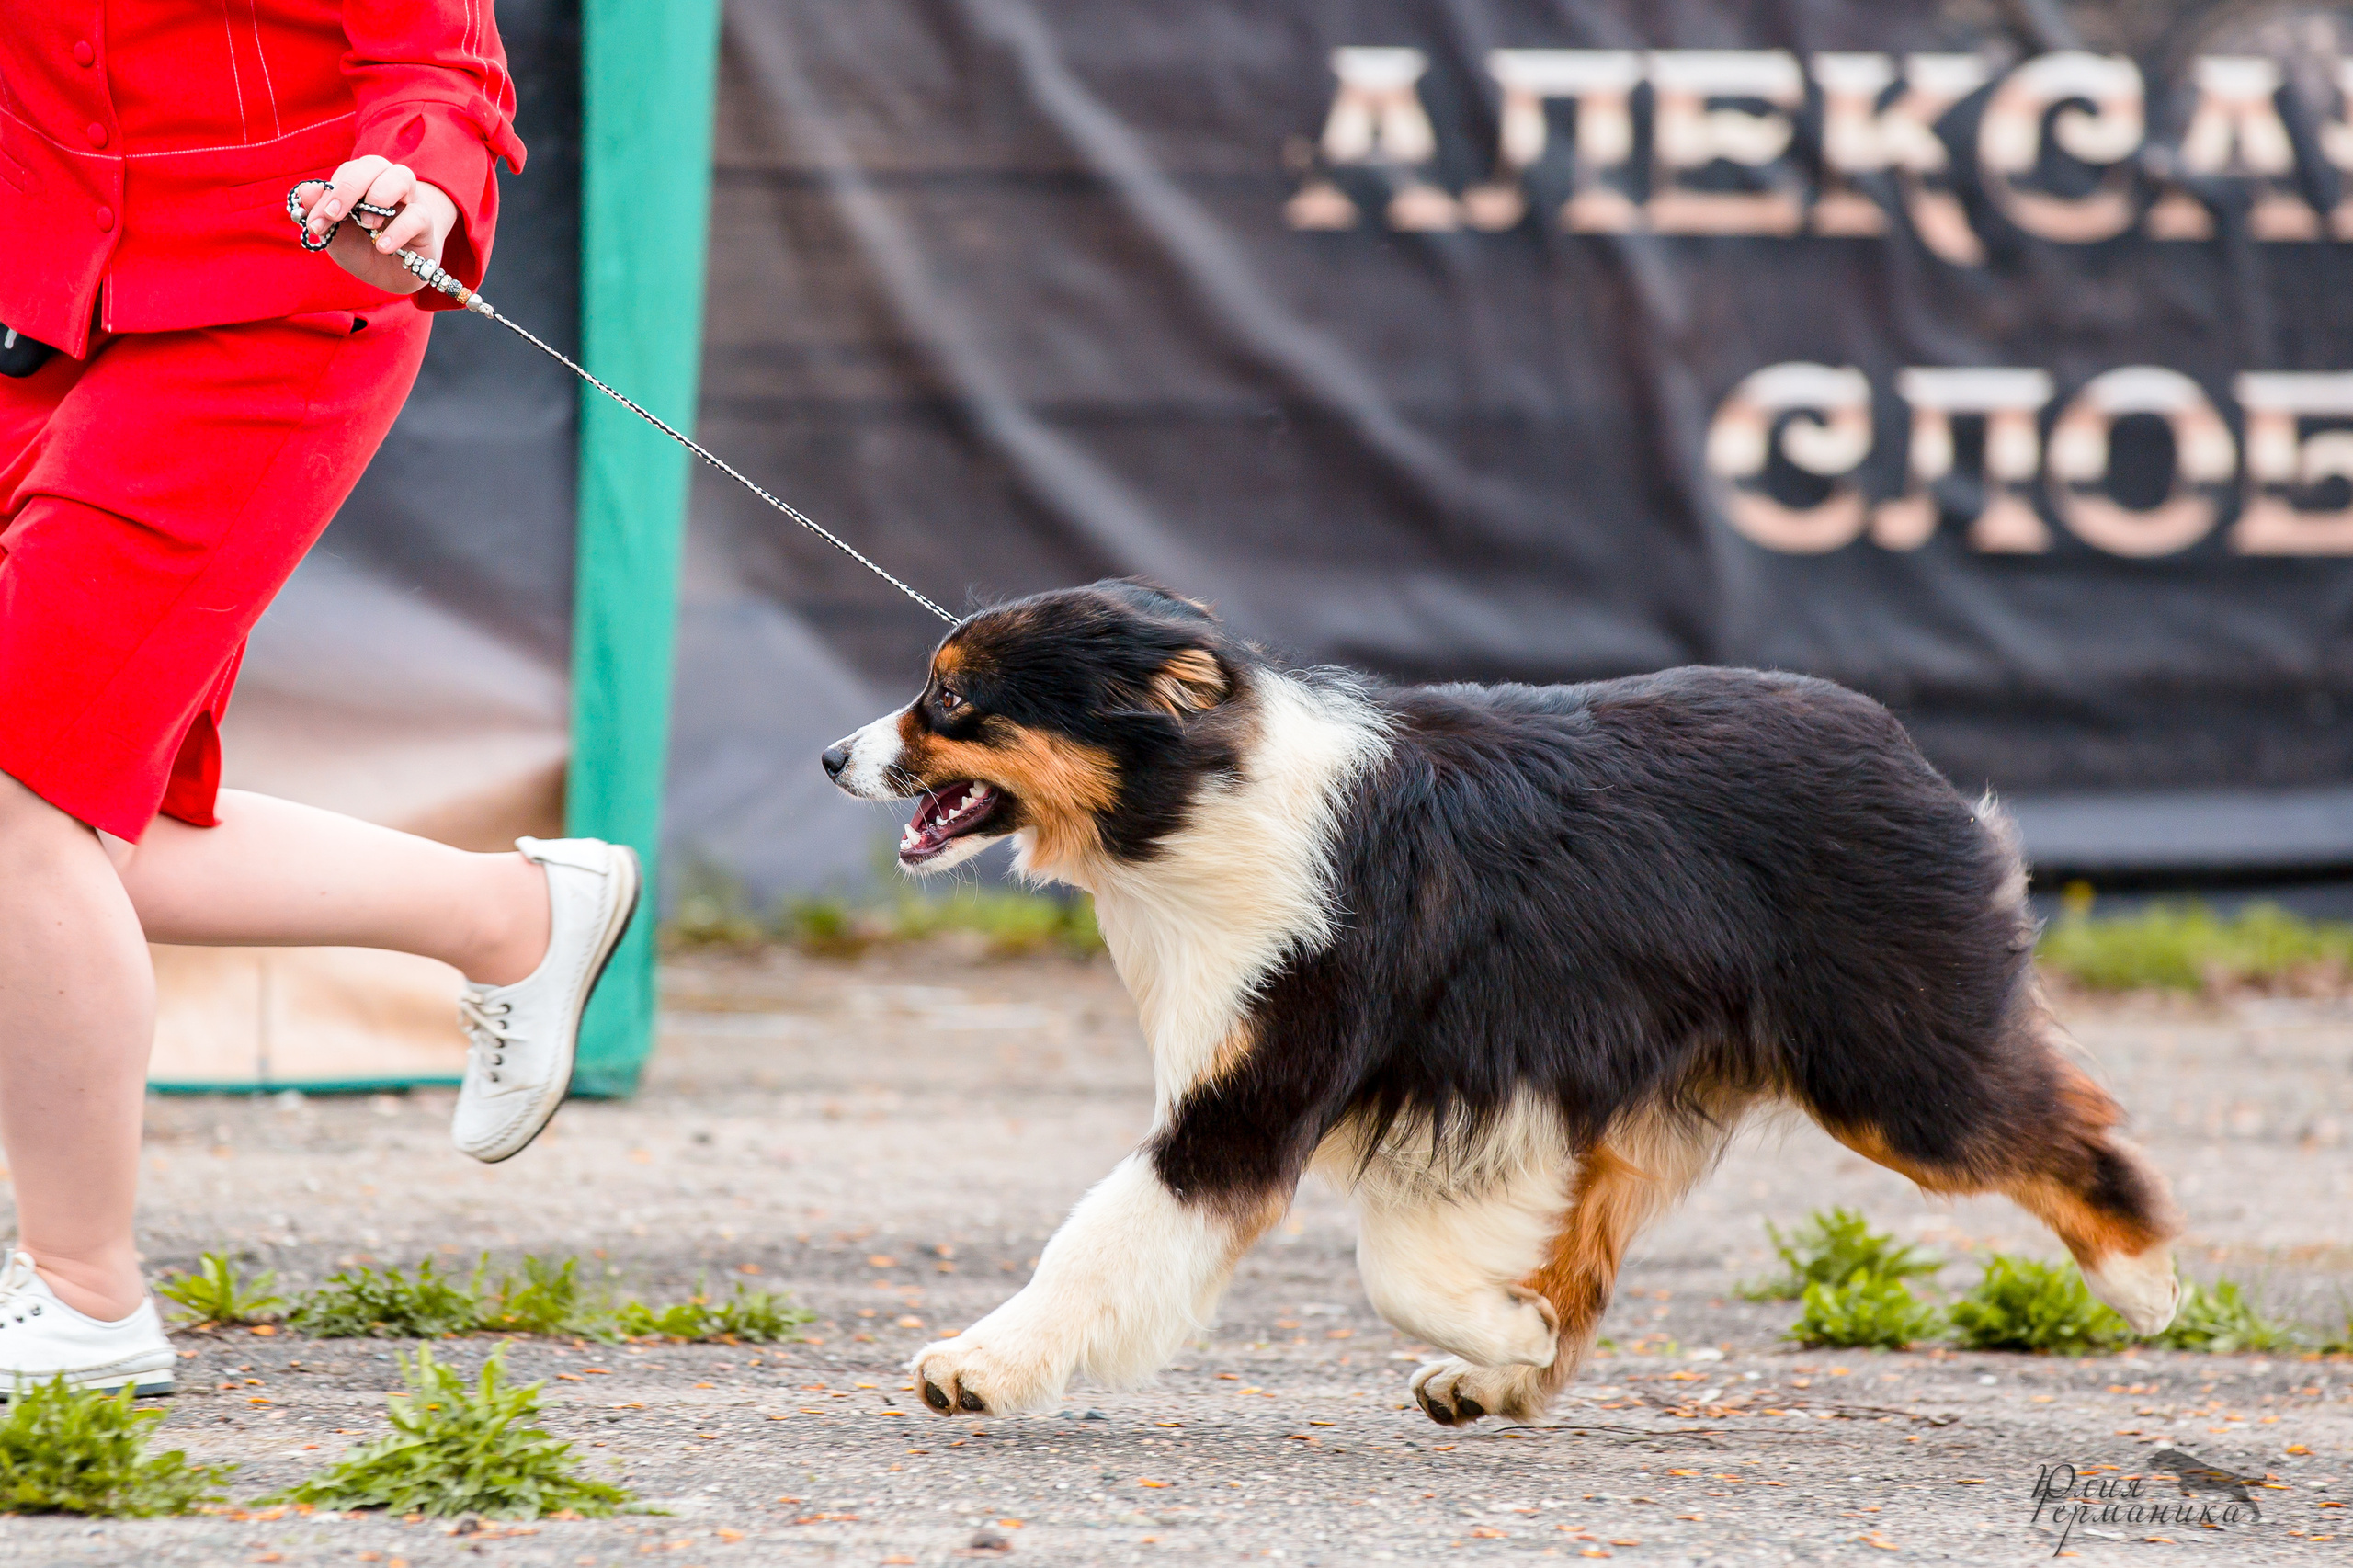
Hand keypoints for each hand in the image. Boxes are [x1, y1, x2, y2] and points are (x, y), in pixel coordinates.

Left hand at [293, 157, 459, 294]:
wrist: (391, 275)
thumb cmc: (363, 247)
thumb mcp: (336, 234)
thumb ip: (321, 212)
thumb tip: (305, 189)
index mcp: (362, 180)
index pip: (346, 174)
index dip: (328, 194)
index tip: (315, 223)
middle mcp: (387, 182)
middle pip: (372, 165)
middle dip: (349, 188)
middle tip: (334, 215)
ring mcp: (410, 200)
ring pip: (401, 178)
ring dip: (378, 196)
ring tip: (367, 224)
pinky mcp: (426, 222)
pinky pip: (417, 216)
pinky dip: (397, 230)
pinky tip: (382, 247)